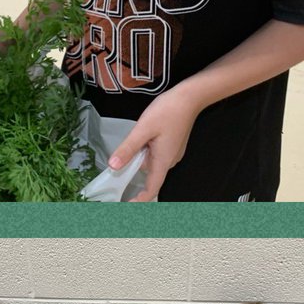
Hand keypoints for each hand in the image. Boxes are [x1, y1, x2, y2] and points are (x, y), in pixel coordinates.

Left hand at [108, 84, 203, 201]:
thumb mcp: (143, 129)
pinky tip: (149, 131)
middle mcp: (169, 160)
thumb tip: (113, 166)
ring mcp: (173, 153)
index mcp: (163, 161)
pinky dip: (148, 147)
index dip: (140, 200)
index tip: (126, 205)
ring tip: (141, 133)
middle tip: (127, 148)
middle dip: (135, 164)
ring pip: (151, 160)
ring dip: (142, 153)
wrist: (189, 97)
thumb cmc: (168, 111)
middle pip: (148, 172)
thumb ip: (128, 148)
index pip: (151, 189)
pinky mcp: (173, 145)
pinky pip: (156, 153)